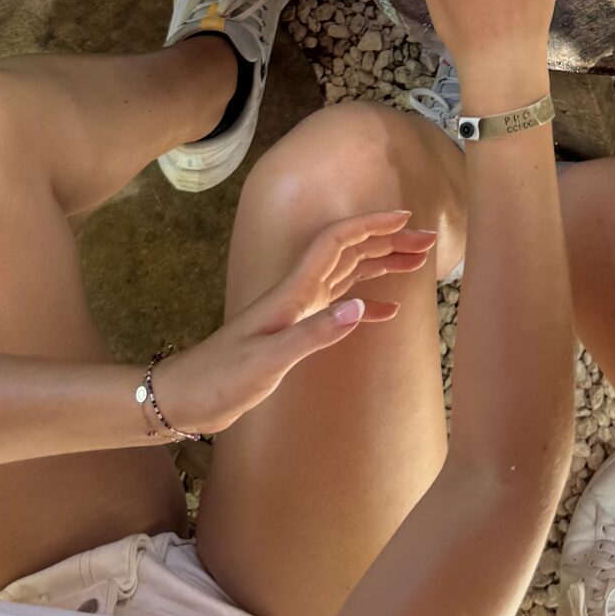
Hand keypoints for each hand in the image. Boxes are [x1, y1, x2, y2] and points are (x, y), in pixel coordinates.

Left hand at [162, 212, 434, 432]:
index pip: (337, 243)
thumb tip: (361, 308)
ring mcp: (298, 312)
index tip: (406, 218)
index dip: (371, 225)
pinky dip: (368, 306)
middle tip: (428, 241)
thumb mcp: (268, 360)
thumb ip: (314, 333)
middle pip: (349, 253)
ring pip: (348, 275)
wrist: (186, 397)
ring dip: (382, 264)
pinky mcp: (296, 332)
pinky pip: (340, 308)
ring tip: (417, 262)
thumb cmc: (221, 378)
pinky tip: (389, 313)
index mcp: (293, 292)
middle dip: (388, 241)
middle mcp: (298, 294)